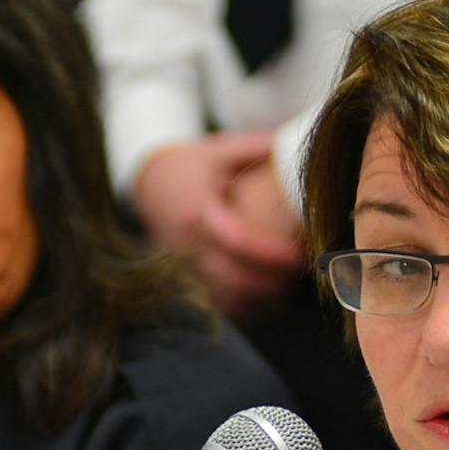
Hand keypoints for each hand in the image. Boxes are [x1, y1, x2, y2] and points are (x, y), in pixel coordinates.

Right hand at [132, 132, 304, 318]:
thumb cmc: (191, 165)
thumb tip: (297, 142)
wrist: (148, 183)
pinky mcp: (189, 278)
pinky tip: (269, 298)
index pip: (238, 241)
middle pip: (234, 278)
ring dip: (260, 299)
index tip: (298, 256)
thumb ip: (258, 147)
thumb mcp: (220, 150)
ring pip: (227, 297)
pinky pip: (219, 304)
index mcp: (199, 211)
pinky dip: (246, 308)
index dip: (271, 253)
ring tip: (288, 287)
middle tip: (300, 275)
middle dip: (271, 283)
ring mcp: (187, 265)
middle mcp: (190, 244)